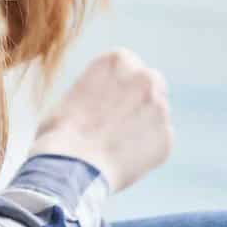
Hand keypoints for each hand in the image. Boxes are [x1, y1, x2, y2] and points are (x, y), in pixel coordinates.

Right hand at [31, 48, 172, 192]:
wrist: (71, 166)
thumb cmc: (60, 132)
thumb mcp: (73, 96)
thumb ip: (97, 91)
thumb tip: (103, 103)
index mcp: (117, 60)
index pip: (127, 63)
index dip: (118, 83)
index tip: (108, 99)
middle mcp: (143, 78)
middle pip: (151, 82)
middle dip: (140, 99)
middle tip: (120, 121)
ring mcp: (159, 108)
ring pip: (157, 114)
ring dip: (143, 126)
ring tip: (115, 146)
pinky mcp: (166, 138)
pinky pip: (159, 141)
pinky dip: (147, 150)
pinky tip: (123, 160)